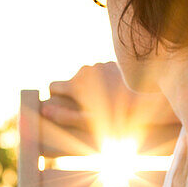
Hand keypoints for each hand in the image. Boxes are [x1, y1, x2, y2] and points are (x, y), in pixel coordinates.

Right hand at [41, 61, 178, 134]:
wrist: (144, 106)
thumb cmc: (116, 120)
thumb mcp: (87, 122)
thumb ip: (63, 116)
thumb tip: (43, 109)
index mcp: (76, 85)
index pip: (53, 86)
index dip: (56, 97)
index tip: (63, 106)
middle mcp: (85, 71)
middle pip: (70, 81)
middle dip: (75, 94)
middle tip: (90, 109)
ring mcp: (98, 65)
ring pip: (85, 76)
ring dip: (88, 87)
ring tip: (103, 102)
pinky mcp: (110, 64)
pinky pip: (98, 72)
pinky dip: (100, 81)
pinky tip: (112, 93)